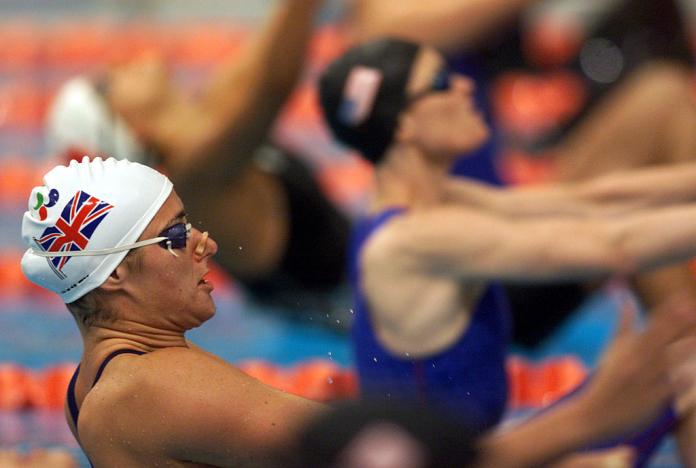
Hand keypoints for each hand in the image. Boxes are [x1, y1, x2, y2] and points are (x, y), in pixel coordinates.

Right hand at [580, 290, 695, 438]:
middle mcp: (638, 362)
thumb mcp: (612, 350)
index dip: (668, 312)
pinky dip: (684, 379)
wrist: (594, 413)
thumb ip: (623, 325)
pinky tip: (694, 371)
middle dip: (679, 324)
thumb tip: (626, 301)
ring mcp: (646, 381)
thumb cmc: (606, 379)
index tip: (682, 298)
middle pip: (663, 340)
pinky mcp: (653, 401)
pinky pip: (672, 388)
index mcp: (629, 349)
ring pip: (670, 362)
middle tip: (693, 308)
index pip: (652, 327)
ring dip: (686, 349)